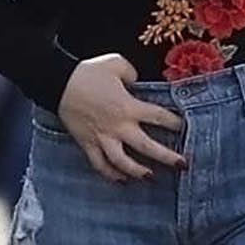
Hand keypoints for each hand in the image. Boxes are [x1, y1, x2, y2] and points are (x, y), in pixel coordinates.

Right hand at [57, 55, 185, 181]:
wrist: (58, 82)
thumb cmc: (89, 72)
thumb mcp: (117, 63)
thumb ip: (133, 74)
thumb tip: (137, 83)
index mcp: (129, 107)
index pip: (160, 117)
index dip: (176, 123)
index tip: (185, 128)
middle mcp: (119, 126)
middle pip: (148, 146)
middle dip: (167, 157)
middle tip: (182, 165)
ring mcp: (102, 138)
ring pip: (123, 162)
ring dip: (138, 172)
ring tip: (151, 177)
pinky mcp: (87, 144)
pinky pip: (100, 165)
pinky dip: (111, 175)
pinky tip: (122, 181)